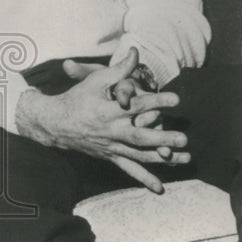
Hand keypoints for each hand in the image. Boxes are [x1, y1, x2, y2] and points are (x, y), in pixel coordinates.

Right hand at [16, 51, 188, 192]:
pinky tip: (160, 188)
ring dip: (162, 158)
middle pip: (140, 136)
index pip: (136, 106)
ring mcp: (112, 147)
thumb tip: (136, 53)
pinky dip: (144, 179)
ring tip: (185, 157)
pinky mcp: (111, 156)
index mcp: (108, 111)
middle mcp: (111, 131)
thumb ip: (118, 69)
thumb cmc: (77, 98)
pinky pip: (129, 169)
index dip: (156, 101)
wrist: (56, 123)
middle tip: (183, 137)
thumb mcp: (95, 80)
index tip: (176, 99)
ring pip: (140, 154)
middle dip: (162, 138)